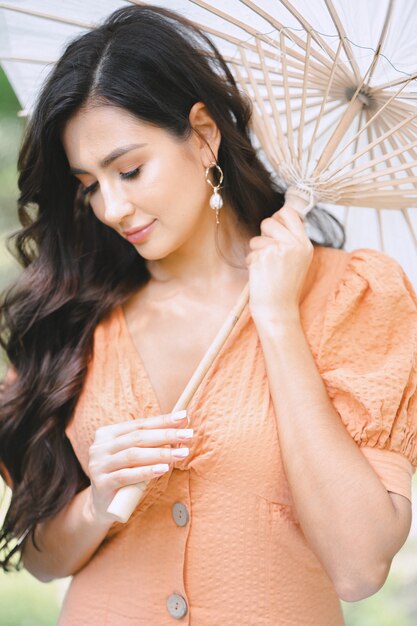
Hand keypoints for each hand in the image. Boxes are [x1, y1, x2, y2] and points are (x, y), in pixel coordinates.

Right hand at [87, 412, 192, 523]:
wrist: (102, 506)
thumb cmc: (124, 476)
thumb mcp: (135, 457)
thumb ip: (151, 443)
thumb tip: (181, 425)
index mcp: (107, 434)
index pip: (139, 425)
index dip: (163, 420)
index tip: (184, 416)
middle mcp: (100, 447)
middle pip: (138, 438)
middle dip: (166, 435)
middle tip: (188, 434)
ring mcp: (98, 465)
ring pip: (133, 455)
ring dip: (161, 453)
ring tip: (182, 453)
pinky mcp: (102, 484)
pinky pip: (126, 476)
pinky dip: (146, 471)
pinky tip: (163, 469)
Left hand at [245, 205, 313, 323]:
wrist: (278, 309)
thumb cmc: (284, 286)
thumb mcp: (297, 260)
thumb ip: (291, 240)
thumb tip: (277, 217)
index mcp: (305, 244)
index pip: (289, 213)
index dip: (277, 217)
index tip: (273, 229)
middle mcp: (294, 245)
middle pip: (269, 221)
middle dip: (263, 235)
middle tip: (268, 252)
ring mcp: (278, 250)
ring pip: (257, 238)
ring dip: (256, 252)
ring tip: (266, 268)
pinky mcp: (263, 257)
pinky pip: (250, 253)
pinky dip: (251, 263)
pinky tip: (261, 275)